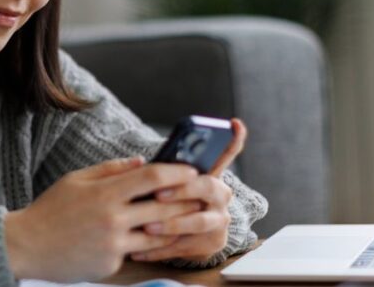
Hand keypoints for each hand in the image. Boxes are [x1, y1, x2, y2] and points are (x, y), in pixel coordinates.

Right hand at [4, 156, 202, 281]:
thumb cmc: (51, 209)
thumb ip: (110, 170)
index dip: (176, 171)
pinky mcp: (111, 265)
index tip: (192, 169)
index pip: (151, 177)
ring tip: (191, 218)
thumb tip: (142, 162)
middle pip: (164, 207)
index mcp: (104, 193)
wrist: (27, 246)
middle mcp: (113, 218)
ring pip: (158, 234)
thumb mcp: (76, 180)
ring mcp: (113, 244)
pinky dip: (148, 244)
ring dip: (177, 226)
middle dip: (188, 199)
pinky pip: (137, 252)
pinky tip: (160, 238)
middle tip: (204, 194)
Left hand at [129, 118, 247, 262]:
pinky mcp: (212, 243)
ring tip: (147, 226)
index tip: (234, 123)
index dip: (233, 138)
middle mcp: (221, 195)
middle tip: (159, 194)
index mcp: (210, 174)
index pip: (227, 152)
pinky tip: (139, 251)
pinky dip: (160, 249)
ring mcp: (219, 220)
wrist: (178, 236)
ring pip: (199, 222)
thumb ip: (161, 171)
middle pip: (208, 187)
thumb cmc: (165, 200)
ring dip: (171, 224)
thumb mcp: (164, 183)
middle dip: (183, 190)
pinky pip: (186, 246)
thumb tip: (140, 163)